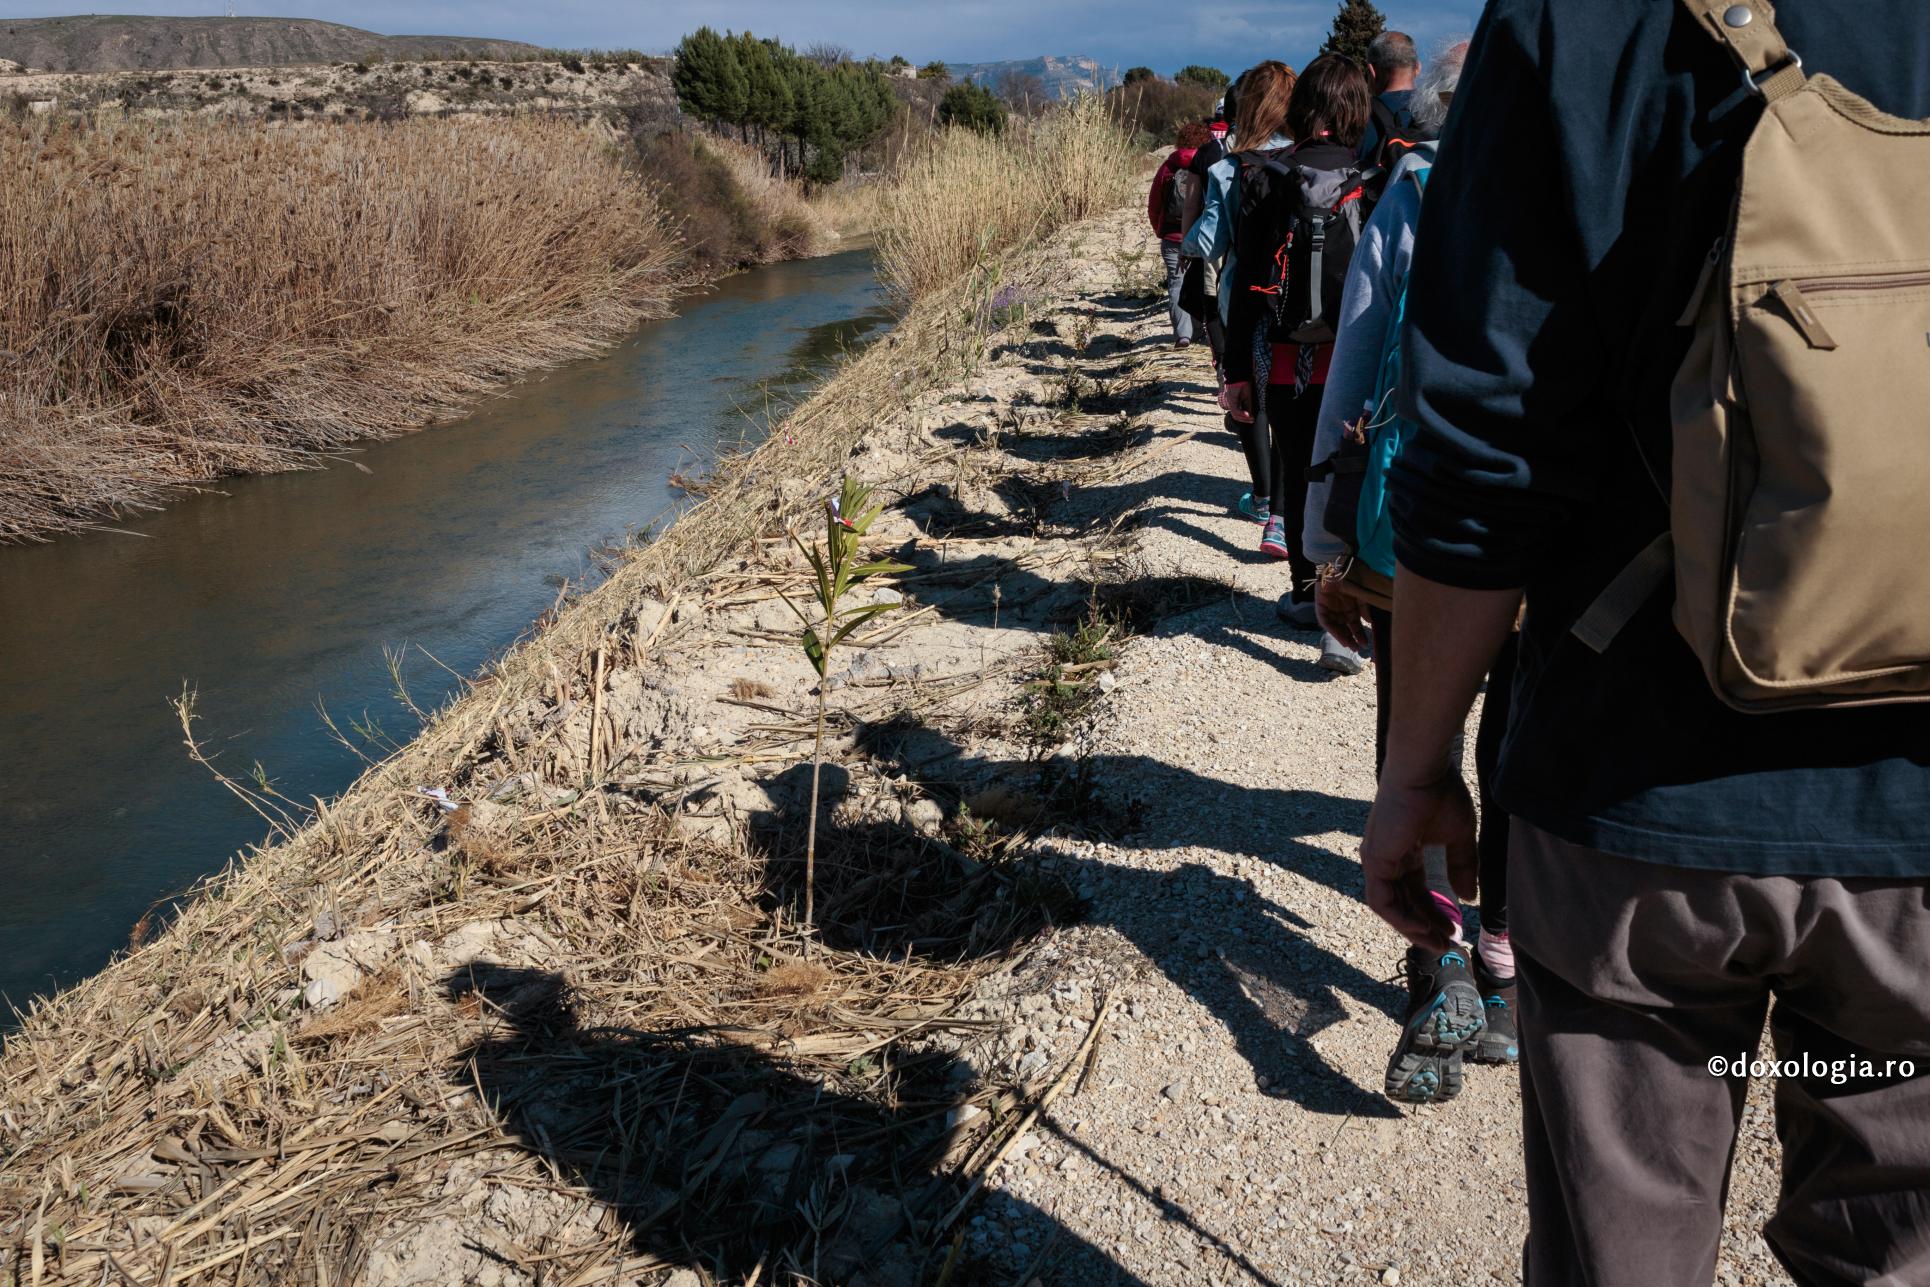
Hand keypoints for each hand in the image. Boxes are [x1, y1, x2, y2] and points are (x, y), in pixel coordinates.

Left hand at [1219, 380, 1253, 422]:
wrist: (1239, 376)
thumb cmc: (1243, 384)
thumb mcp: (1247, 397)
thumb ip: (1247, 406)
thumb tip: (1250, 414)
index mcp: (1235, 403)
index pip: (1238, 414)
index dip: (1245, 418)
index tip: (1252, 419)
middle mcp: (1231, 403)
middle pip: (1236, 416)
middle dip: (1244, 420)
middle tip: (1252, 420)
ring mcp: (1230, 402)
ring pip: (1235, 414)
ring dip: (1243, 418)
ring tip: (1250, 418)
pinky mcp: (1230, 400)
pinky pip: (1235, 410)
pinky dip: (1242, 413)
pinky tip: (1248, 415)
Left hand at [1316, 576, 1371, 652]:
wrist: (1339, 566)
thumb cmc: (1352, 578)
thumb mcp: (1362, 595)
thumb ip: (1365, 608)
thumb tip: (1370, 623)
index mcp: (1351, 608)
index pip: (1355, 625)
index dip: (1360, 634)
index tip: (1365, 644)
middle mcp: (1341, 611)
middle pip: (1346, 628)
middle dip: (1352, 639)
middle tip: (1358, 649)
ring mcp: (1331, 610)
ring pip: (1336, 627)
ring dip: (1343, 637)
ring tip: (1351, 646)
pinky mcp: (1321, 608)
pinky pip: (1326, 622)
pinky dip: (1333, 630)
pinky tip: (1341, 638)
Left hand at [1361, 772, 1477, 950]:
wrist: (1424, 772)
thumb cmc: (1440, 795)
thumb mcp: (1459, 837)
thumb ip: (1462, 867)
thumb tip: (1467, 897)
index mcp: (1404, 851)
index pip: (1416, 891)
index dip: (1435, 912)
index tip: (1454, 930)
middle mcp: (1387, 857)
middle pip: (1404, 902)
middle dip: (1426, 926)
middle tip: (1447, 945)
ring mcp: (1377, 859)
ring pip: (1390, 906)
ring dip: (1413, 928)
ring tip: (1437, 943)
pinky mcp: (1374, 860)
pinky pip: (1381, 900)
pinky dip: (1400, 918)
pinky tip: (1421, 929)